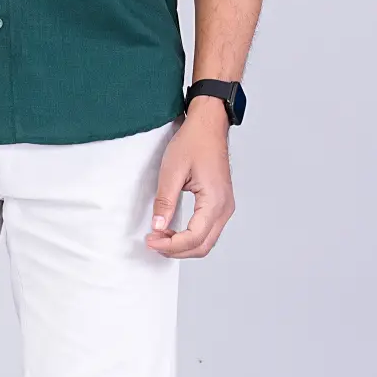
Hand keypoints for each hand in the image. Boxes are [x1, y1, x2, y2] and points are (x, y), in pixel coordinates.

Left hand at [145, 103, 234, 257]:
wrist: (208, 126)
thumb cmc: (194, 142)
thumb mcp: (172, 171)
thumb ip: (165, 202)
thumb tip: (158, 226)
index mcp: (214, 201)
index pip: (193, 238)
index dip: (170, 245)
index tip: (151, 240)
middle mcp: (224, 208)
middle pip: (202, 246)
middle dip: (176, 250)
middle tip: (153, 242)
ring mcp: (225, 207)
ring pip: (206, 242)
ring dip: (183, 246)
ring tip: (161, 237)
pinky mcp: (220, 204)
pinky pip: (208, 230)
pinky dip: (190, 237)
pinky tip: (173, 231)